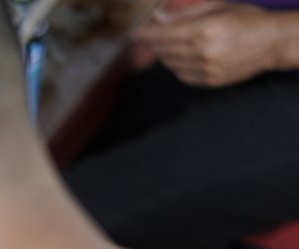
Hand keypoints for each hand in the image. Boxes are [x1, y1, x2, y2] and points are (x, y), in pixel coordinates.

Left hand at [136, 1, 298, 86]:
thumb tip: (158, 17)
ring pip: (170, 64)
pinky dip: (178, 65)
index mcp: (203, 30)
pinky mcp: (208, 82)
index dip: (145, 34)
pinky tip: (186, 55)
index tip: (135, 33)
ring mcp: (205, 70)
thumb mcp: (217, 7)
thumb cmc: (246, 18)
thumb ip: (185, 14)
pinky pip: (181, 75)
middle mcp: (202, 52)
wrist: (272, 42)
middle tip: (151, 35)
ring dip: (166, 54)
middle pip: (162, 50)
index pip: (161, 35)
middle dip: (154, 42)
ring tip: (173, 43)